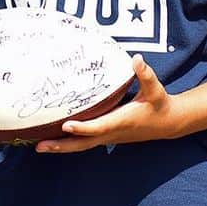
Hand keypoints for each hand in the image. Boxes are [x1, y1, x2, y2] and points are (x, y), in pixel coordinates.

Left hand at [34, 55, 180, 153]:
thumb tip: (137, 59)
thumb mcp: (155, 88)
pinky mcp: (106, 136)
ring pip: (81, 145)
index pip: (99, 126)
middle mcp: (112, 133)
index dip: (83, 128)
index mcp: (122, 121)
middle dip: (62, 145)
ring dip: (60, 146)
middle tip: (38, 146)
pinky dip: (68, 142)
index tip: (65, 125)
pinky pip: (84, 142)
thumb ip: (145, 74)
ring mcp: (108, 137)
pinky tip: (53, 139)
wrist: (168, 123)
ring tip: (38, 146)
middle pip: (83, 143)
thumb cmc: (159, 103)